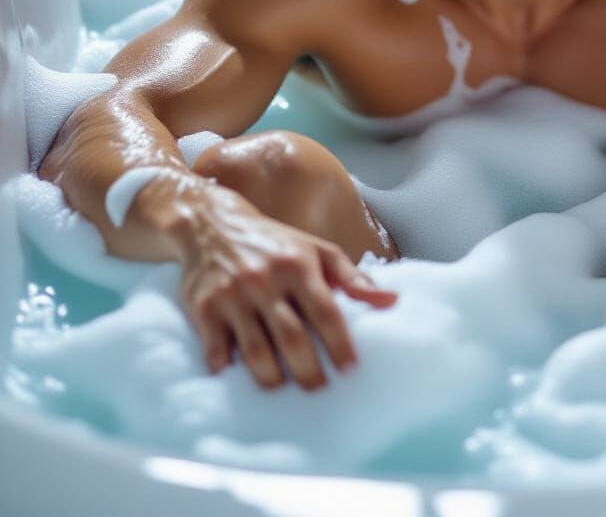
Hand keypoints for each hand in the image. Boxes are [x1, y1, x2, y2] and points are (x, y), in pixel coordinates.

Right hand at [179, 198, 397, 391]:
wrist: (214, 225)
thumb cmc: (276, 243)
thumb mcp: (318, 250)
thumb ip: (354, 278)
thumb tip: (392, 301)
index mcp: (297, 265)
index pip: (325, 311)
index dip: (340, 344)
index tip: (351, 370)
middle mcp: (265, 280)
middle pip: (291, 337)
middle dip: (309, 371)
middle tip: (319, 389)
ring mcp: (232, 295)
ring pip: (256, 350)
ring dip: (273, 378)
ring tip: (285, 389)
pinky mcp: (203, 309)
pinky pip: (216, 350)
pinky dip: (228, 370)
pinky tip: (239, 379)